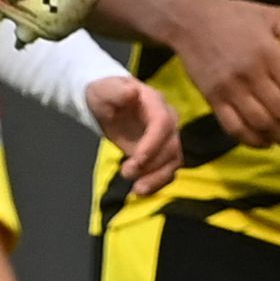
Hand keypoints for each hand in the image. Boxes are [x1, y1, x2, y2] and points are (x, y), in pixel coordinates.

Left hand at [87, 73, 182, 199]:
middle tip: (125, 173)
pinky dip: (157, 183)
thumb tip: (132, 93)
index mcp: (155, 103)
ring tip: (136, 190)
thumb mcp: (105, 89)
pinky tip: (140, 191)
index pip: (163, 124)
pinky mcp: (161, 154)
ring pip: (174, 162)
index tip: (136, 160)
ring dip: (158, 178)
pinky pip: (167, 171)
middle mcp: (168, 121)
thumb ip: (117, 91)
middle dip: (151, 164)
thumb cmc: (106, 94)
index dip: (153, 144)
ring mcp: (166, 138)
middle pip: (172, 146)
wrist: (108, 102)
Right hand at [156, 0, 279, 150]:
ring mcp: (229, 90)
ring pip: (261, 125)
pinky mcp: (212, 100)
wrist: (190, 20)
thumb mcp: (275, 16)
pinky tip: (268, 144)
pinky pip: (234, 128)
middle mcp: (249, 75)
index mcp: (268, 53)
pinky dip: (253, 141)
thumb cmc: (238, 16)